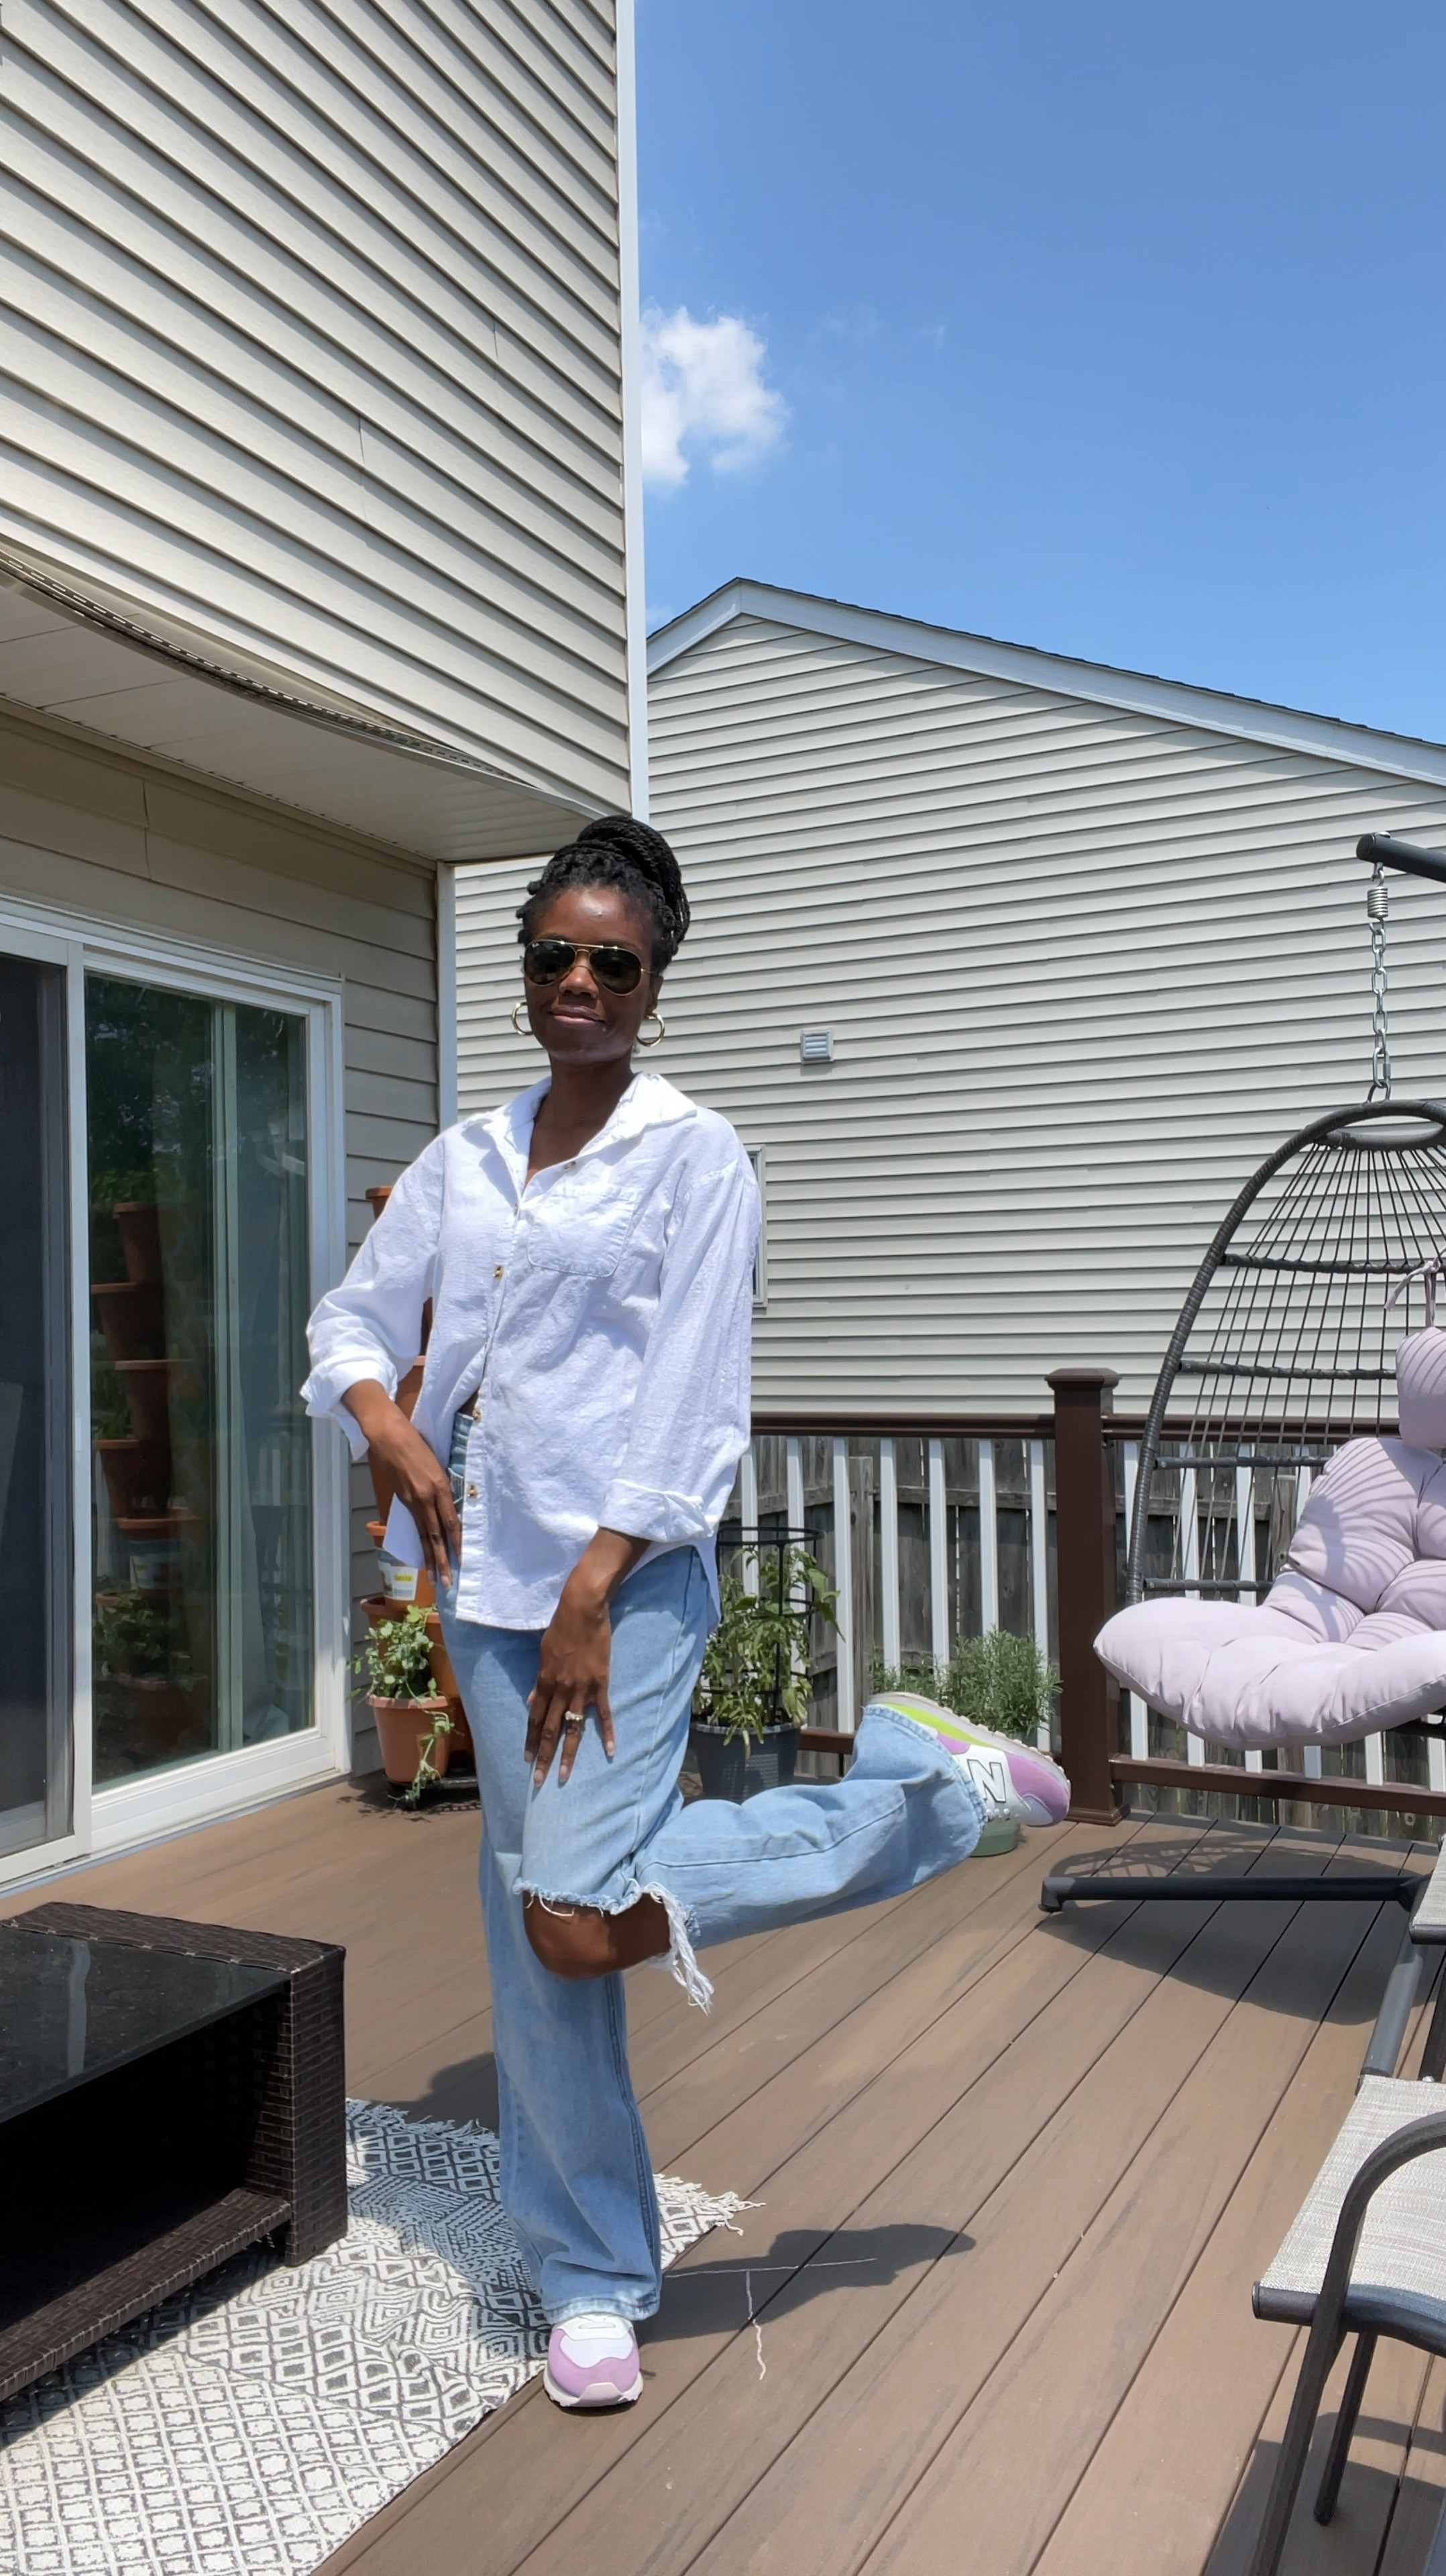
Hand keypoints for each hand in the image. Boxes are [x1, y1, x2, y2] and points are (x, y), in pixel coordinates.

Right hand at [342, 1381, 459, 1589]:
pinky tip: (422, 1556)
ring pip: (425, 1535)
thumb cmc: (416, 1443)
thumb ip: (444, 1485)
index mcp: (440, 1486)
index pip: (452, 1523)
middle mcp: (428, 1497)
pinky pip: (414, 1526)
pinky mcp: (402, 1500)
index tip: (462, 1561)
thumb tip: (450, 1503)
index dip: (458, 1544)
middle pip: (438, 1536)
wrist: (388, 1435)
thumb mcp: (437, 1463)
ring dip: (431, 1559)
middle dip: (443, 1561)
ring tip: (435, 1578)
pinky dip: (419, 1543)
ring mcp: (413, 1501)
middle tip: (448, 1583)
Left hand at [526, 1529, 647, 1783]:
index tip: (526, 1760)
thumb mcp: (543, 1653)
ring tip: (563, 1776)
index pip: (534, 1719)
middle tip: (539, 1781)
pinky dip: (607, 1733)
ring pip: (573, 1728)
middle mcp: (560, 1690)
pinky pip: (604, 1713)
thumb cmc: (561, 1628)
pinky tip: (611, 1751)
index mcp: (544, 1682)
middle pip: (550, 1730)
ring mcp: (581, 1689)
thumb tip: (532, 1702)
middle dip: (543, 1757)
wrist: (583, 1609)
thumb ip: (539, 1681)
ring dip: (568, 1754)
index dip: (530, 1740)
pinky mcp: (601, 1684)